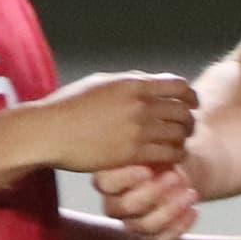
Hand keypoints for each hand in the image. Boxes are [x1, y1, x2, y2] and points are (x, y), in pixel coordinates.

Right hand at [29, 72, 197, 178]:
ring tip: (179, 143)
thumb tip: (148, 82)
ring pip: (179, 134)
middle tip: (188, 128)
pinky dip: (174, 155)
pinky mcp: (132, 153)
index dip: (190, 96)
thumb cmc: (68, 106)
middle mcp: (139, 104)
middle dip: (189, 120)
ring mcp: (137, 129)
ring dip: (183, 139)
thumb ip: (128, 83)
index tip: (192, 104)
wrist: (48, 132)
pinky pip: (168, 154)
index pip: (179, 86)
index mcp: (132, 84)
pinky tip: (170, 157)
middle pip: (183, 111)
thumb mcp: (100, 83)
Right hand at [95, 157, 199, 239]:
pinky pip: (163, 238)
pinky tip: (193, 210)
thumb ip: (141, 151)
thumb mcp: (149, 148)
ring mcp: (132, 223)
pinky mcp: (152, 236)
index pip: (106, 184)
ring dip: (171, 209)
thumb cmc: (157, 155)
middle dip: (152, 193)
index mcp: (107, 180)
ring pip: (146, 225)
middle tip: (175, 177)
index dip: (125, 179)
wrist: (176, 170)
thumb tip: (145, 149)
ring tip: (191, 194)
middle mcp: (115, 205)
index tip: (147, 170)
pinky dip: (180, 226)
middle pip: (126, 207)